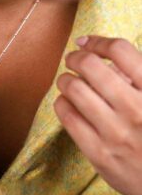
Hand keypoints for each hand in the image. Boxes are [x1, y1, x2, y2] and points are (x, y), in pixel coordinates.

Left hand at [53, 35, 141, 194]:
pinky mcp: (97, 152)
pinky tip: (65, 102)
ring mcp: (115, 133)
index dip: (98, 41)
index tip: (86, 42)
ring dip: (64, 79)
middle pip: (90, 66)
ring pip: (74, 89)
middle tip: (72, 59)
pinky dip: (61, 102)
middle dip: (75, 58)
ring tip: (66, 80)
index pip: (121, 51)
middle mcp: (136, 109)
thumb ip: (139, 78)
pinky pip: (67, 116)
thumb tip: (107, 57)